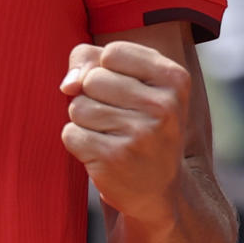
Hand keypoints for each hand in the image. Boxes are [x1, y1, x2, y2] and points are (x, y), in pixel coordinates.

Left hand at [59, 41, 191, 226]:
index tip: (128, 92)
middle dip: (93, 98)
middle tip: (119, 120)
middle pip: (92, 79)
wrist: (157, 189)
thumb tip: (68, 85)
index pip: (112, 53)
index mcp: (175, 79)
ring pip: (78, 107)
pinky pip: (70, 134)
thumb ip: (91, 60)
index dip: (106, 71)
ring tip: (112, 136)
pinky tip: (103, 154)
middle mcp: (164, 106)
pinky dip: (79, 143)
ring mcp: (141, 134)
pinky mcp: (115, 159)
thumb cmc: (138, 122)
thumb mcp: (130, 81)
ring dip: (85, 122)